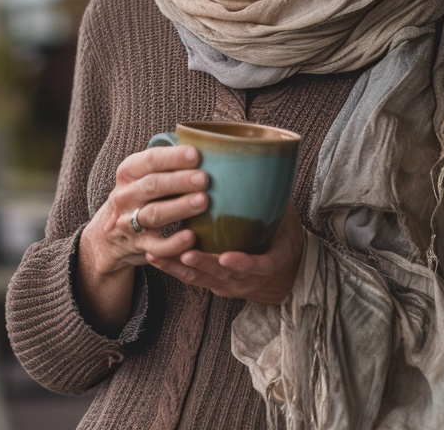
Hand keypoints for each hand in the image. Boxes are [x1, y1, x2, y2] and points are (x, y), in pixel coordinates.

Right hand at [76, 144, 209, 333]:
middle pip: (153, 185)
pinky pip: (157, 247)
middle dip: (179, 181)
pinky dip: (174, 243)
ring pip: (155, 214)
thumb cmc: (139, 197)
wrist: (109, 236)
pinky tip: (192, 237)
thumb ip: (165, 165)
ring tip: (203, 201)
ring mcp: (130, 222)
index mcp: (128, 172)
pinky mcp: (140, 246)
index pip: (150, 160)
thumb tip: (206, 148)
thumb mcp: (141, 177)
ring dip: (180, 207)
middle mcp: (126, 195)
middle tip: (204, 178)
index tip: (196, 154)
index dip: (172, 157)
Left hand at [145, 202, 304, 305]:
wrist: (284, 269)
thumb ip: (275, 196)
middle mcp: (250, 278)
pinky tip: (156, 257)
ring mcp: (232, 284)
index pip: (261, 266)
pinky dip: (175, 269)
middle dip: (205, 265)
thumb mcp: (287, 218)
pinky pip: (194, 279)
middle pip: (226, 277)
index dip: (245, 263)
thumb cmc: (283, 235)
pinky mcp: (216, 284)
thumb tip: (266, 158)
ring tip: (161, 254)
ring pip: (205, 280)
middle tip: (186, 254)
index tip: (228, 257)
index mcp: (273, 260)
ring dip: (182, 268)